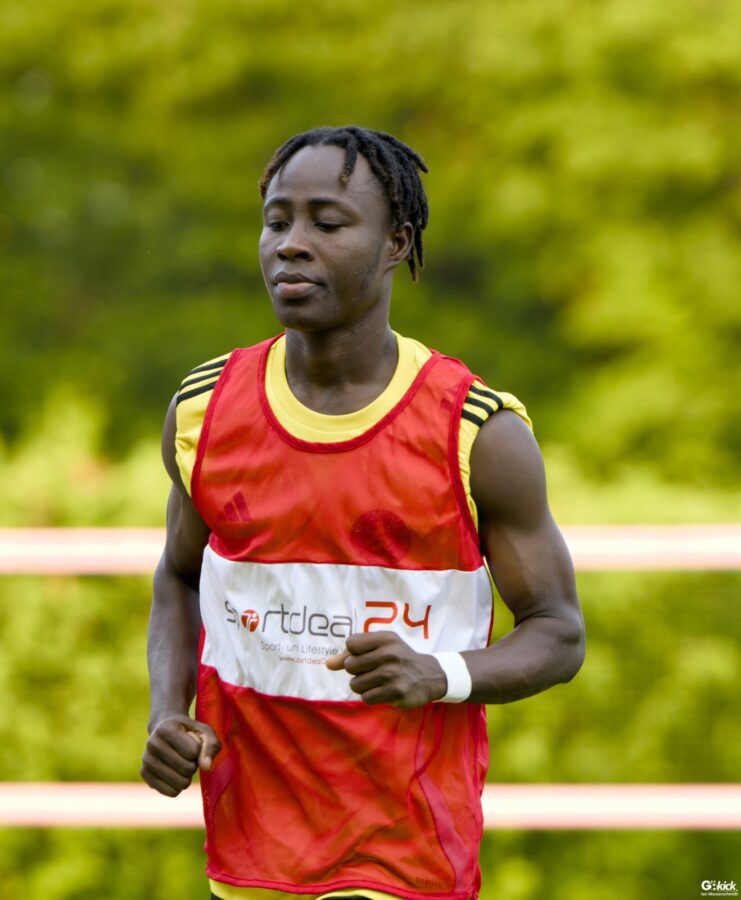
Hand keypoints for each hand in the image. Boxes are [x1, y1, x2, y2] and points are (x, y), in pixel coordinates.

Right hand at [141, 714, 221, 796]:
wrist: (165, 731)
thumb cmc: (189, 732)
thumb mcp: (205, 732)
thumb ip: (211, 745)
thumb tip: (206, 767)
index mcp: (166, 729)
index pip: (194, 751)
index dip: (199, 750)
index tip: (193, 742)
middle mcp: (152, 743)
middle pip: (187, 769)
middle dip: (194, 764)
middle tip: (188, 756)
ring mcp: (146, 760)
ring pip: (181, 783)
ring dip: (187, 776)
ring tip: (182, 763)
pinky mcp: (145, 774)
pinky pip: (172, 792)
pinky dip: (179, 786)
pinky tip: (175, 774)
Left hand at [326, 631, 446, 708]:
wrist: (428, 675)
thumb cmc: (398, 657)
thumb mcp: (380, 647)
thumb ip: (352, 653)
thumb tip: (328, 664)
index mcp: (384, 639)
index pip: (350, 644)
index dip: (353, 652)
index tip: (365, 655)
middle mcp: (389, 654)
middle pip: (350, 666)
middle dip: (357, 671)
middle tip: (372, 670)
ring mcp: (392, 674)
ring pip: (356, 684)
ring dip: (363, 685)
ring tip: (377, 681)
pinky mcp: (396, 693)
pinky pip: (366, 698)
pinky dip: (371, 696)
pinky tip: (383, 690)